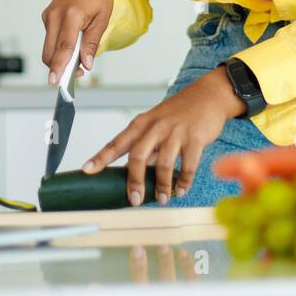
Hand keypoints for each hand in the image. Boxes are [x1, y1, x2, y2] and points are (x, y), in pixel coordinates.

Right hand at [41, 0, 112, 85]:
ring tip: (78, 60)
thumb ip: (92, 42)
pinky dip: (59, 48)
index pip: (63, 46)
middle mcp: (55, 15)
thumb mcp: (103, 17)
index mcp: (72, 14)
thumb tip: (86, 63)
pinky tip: (73, 45)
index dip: (59, 66)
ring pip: (48, 48)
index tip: (55, 81)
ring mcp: (48, 16)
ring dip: (60, 59)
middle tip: (77, 74)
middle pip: (49, 52)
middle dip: (59, 68)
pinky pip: (50, 39)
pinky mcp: (47, 17)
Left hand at [82, 66, 246, 204]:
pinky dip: (183, 181)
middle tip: (134, 200)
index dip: (101, 157)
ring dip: (162, 186)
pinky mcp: (195, 138)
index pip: (116, 142)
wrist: (208, 96)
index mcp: (141, 123)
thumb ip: (146, 145)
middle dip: (135, 181)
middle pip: (137, 156)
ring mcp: (176, 132)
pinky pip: (188, 165)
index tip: (87, 170)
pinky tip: (181, 190)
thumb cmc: (179, 112)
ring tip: (162, 199)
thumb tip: (134, 174)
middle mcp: (156, 127)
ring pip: (163, 164)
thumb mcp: (156, 123)